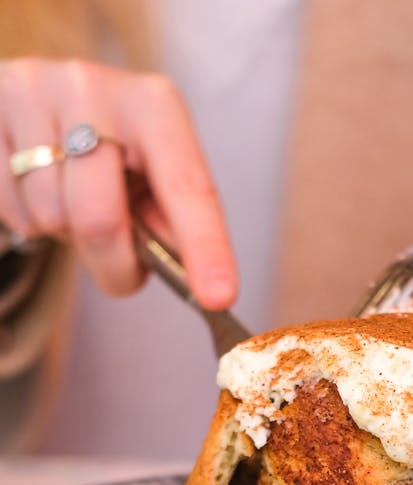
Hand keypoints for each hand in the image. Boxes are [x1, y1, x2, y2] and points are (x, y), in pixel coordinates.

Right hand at [0, 58, 236, 307]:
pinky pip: (12, 210)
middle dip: (112, 263)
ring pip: (50, 216)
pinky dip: (29, 220)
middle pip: (99, 217)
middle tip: (119, 270)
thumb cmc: (112, 156)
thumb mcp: (152, 180)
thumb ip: (172, 226)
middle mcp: (94, 86)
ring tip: (72, 202)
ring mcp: (35, 94)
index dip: (204, 246)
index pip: (186, 185)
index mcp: (153, 104)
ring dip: (64, 234)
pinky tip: (39, 189)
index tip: (218, 297)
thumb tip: (197, 282)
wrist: (41, 105)